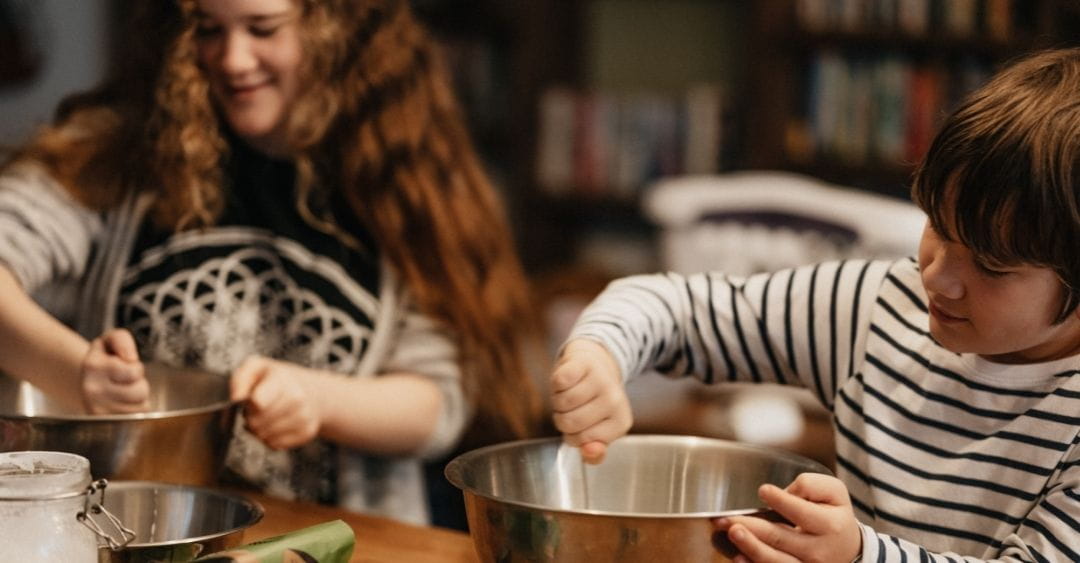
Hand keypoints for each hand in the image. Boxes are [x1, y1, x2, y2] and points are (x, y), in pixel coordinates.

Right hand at [80, 329, 148, 413]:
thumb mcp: (110, 341)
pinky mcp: (105, 425)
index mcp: (92, 366)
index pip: (134, 372)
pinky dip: (135, 412)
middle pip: (141, 391)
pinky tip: (122, 405)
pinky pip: (137, 419)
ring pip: (141, 406)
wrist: (87, 382)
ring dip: (138, 399)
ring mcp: (97, 411)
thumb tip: (130, 358)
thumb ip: (121, 339)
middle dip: (139, 384)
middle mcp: (92, 390)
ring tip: (123, 392)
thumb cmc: (105, 359)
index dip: (136, 367)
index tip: (123, 365)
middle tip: (125, 381)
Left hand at [230, 356, 322, 449]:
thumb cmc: (277, 380)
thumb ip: (241, 379)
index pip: (258, 403)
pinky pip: (275, 445)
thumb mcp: (256, 368)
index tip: (250, 400)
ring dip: (259, 430)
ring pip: (265, 436)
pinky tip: (274, 426)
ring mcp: (304, 417)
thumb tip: (236, 398)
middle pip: (257, 423)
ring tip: (264, 417)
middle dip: (250, 419)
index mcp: (282, 380)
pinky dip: (270, 438)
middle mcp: (297, 398)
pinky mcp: (306, 433)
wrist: (311, 391)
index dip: (248, 406)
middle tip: (255, 410)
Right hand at [549, 338, 630, 462]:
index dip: (572, 435)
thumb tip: (589, 451)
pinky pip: (559, 382)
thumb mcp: (598, 432)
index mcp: (621, 422)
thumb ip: (594, 453)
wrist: (595, 364)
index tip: (581, 425)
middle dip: (562, 419)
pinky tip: (567, 381)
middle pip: (569, 422)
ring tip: (569, 394)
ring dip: (557, 401)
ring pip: (562, 403)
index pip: (581, 441)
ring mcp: (601, 380)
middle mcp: (615, 400)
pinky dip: (556, 384)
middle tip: (572, 409)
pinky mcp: (585, 363)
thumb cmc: (594, 403)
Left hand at [713, 473, 861, 562]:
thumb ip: (812, 486)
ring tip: (732, 533)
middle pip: (781, 538)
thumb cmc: (833, 515)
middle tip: (727, 518)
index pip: (802, 513)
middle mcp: (817, 550)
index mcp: (829, 525)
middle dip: (753, 527)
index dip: (782, 501)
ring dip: (751, 547)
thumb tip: (786, 492)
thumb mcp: (834, 493)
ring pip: (775, 560)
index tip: (763, 490)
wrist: (847, 550)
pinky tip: (738, 557)